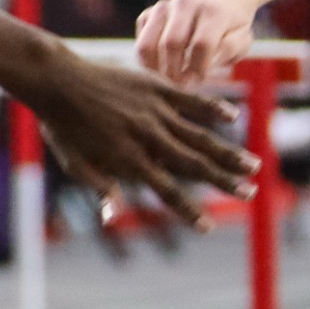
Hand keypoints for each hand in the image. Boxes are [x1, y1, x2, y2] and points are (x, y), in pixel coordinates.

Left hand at [31, 52, 253, 229]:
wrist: (57, 80)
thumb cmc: (61, 124)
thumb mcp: (74, 161)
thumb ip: (98, 186)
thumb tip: (111, 217)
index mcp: (128, 160)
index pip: (166, 192)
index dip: (187, 212)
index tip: (208, 227)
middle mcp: (146, 138)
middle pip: (192, 165)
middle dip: (223, 181)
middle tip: (250, 194)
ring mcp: (153, 112)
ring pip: (198, 136)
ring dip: (227, 152)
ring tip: (252, 165)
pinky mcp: (155, 87)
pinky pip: (189, 100)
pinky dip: (211, 108)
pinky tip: (233, 116)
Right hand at [134, 0, 257, 87]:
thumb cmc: (230, 27)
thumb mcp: (242, 38)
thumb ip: (229, 50)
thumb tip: (206, 64)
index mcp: (213, 10)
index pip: (201, 44)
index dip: (197, 68)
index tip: (197, 82)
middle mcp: (185, 3)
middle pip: (171, 43)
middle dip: (173, 71)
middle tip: (179, 85)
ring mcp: (163, 7)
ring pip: (147, 45)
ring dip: (155, 68)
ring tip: (168, 78)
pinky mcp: (148, 13)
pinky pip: (140, 44)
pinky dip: (148, 61)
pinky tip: (163, 65)